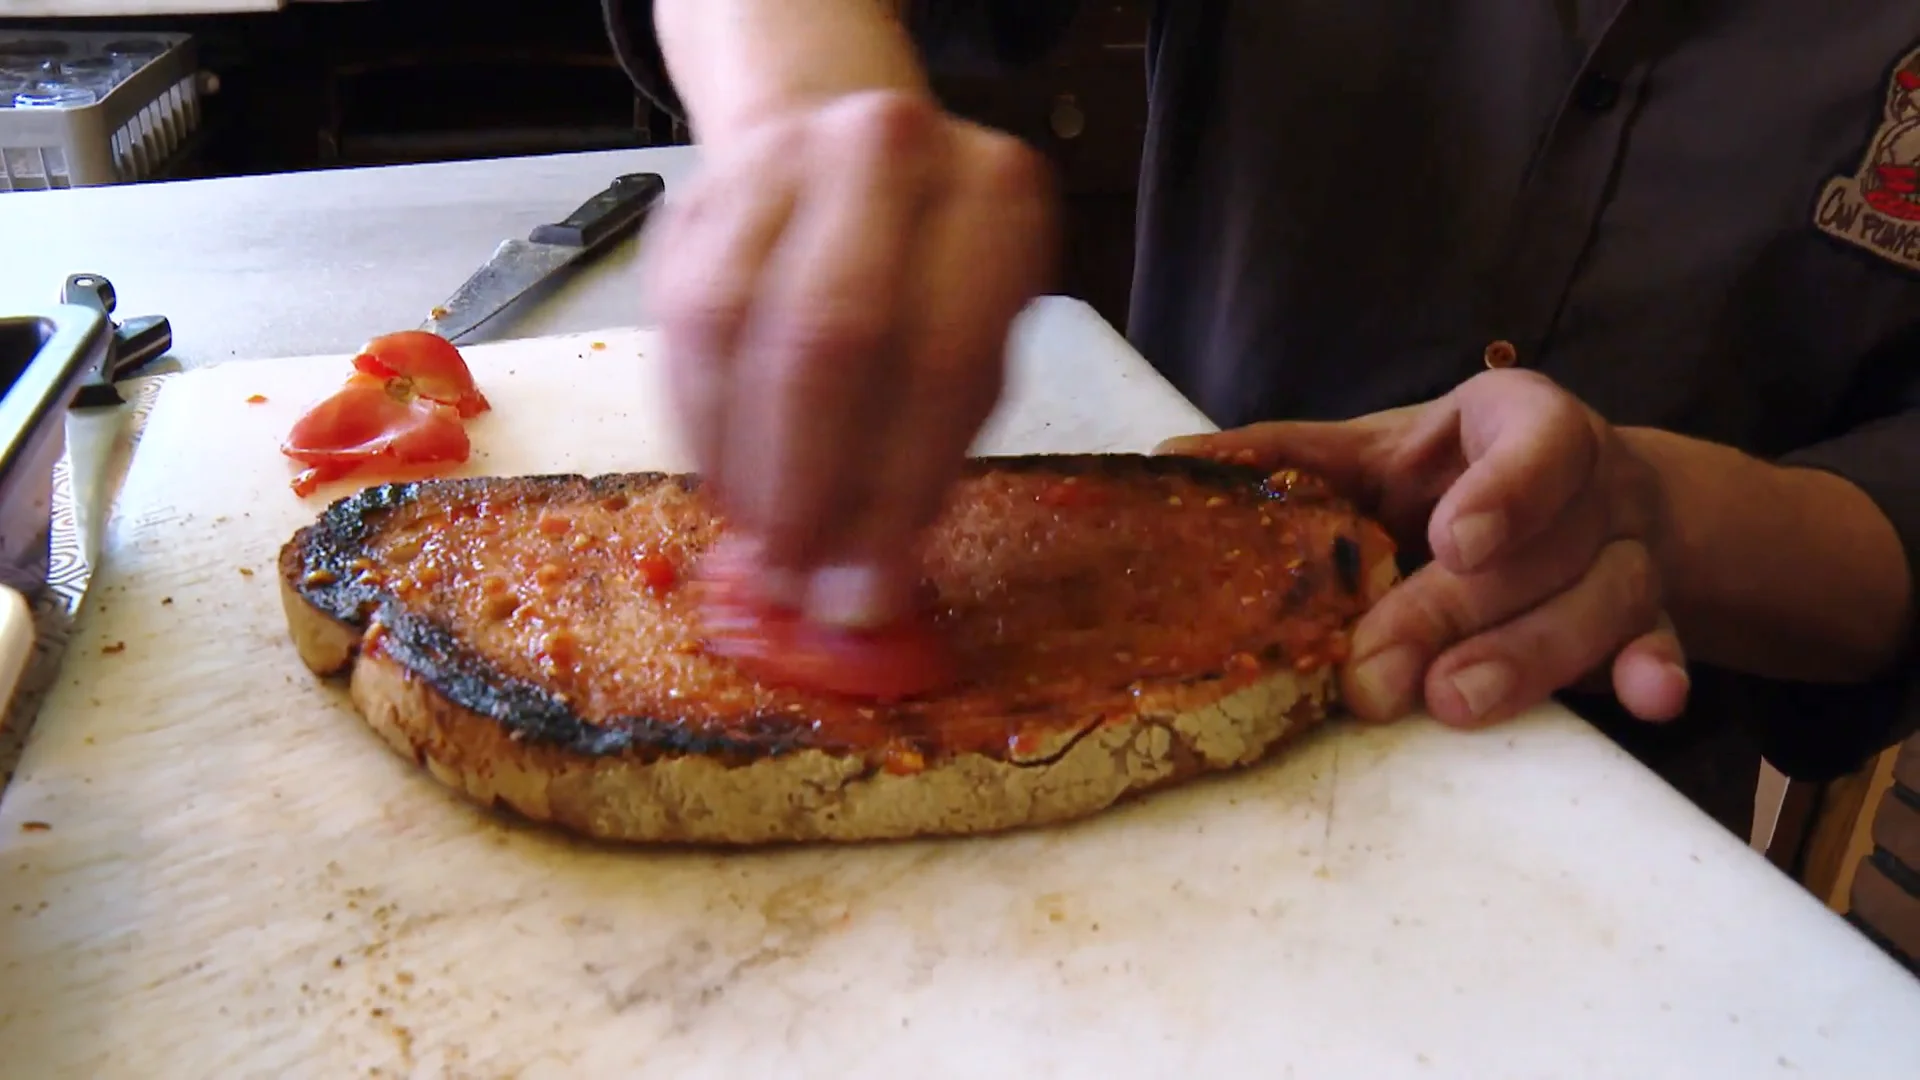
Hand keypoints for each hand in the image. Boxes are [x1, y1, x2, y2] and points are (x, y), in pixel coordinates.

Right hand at [643, 90, 1056, 626]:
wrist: (833, 132)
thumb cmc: (930, 274)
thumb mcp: (977, 341)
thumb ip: (930, 452)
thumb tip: (860, 590)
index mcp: (993, 197)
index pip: (940, 360)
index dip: (896, 491)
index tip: (867, 592)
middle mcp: (886, 156)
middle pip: (829, 339)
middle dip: (806, 484)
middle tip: (796, 582)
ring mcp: (783, 162)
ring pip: (736, 330)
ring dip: (742, 465)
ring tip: (759, 548)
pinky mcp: (701, 195)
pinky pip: (682, 325)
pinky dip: (700, 426)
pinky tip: (727, 485)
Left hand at [1158, 369, 1690, 728]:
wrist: (1574, 496)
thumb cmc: (1449, 475)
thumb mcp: (1379, 454)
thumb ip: (1292, 459)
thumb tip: (1170, 460)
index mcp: (1521, 420)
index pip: (1535, 442)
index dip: (1501, 492)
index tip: (1451, 542)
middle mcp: (1593, 479)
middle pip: (1539, 551)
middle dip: (1454, 616)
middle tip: (1379, 678)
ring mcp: (1630, 549)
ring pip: (1601, 602)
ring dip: (1529, 659)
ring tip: (1454, 705)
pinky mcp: (1651, 613)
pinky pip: (1664, 641)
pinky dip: (1656, 670)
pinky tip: (1648, 700)